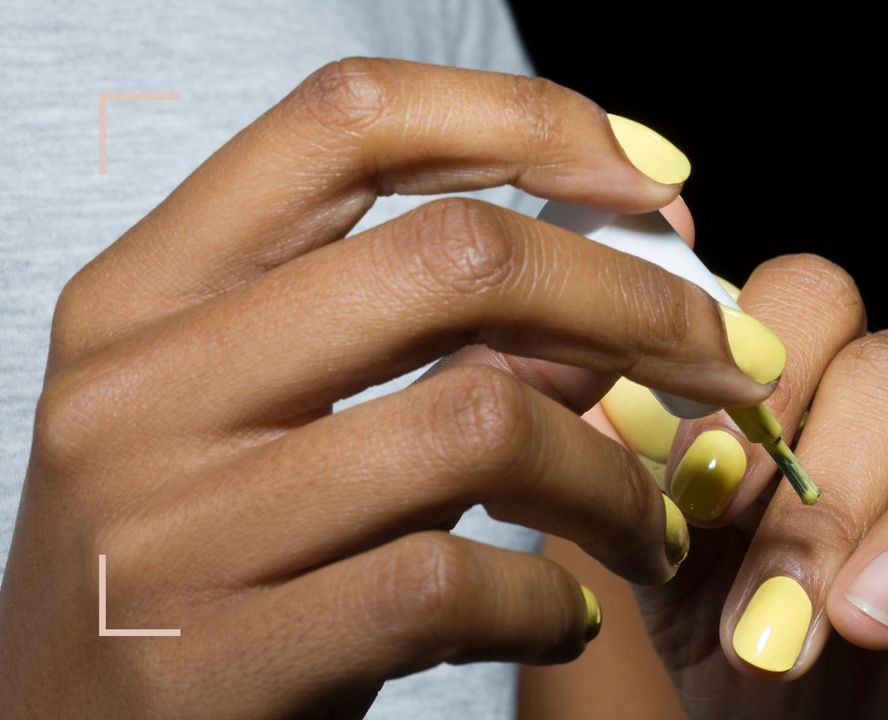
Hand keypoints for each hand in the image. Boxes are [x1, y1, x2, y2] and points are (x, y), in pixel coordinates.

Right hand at [0, 58, 776, 717]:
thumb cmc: (197, 569)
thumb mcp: (270, 426)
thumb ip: (426, 346)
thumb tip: (616, 296)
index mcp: (149, 293)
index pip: (351, 119)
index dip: (528, 119)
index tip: (651, 186)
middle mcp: (143, 385)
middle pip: (455, 255)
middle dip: (638, 304)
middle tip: (730, 364)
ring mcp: (172, 524)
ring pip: (482, 422)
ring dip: (615, 480)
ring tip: (647, 530)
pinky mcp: (224, 657)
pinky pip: (456, 581)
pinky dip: (548, 599)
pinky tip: (564, 620)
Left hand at [601, 255, 887, 718]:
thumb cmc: (771, 660)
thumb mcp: (688, 586)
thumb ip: (651, 494)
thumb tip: (599, 409)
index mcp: (825, 385)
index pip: (807, 302)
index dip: (761, 384)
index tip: (709, 492)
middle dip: (832, 492)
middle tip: (778, 609)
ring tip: (873, 621)